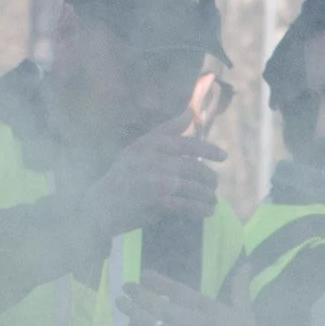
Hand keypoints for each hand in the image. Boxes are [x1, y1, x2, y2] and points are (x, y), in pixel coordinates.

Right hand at [97, 117, 225, 245]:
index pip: (186, 144)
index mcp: (150, 144)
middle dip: (209, 178)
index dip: (208, 149)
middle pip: (194, 167)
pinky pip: (188, 204)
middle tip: (214, 185)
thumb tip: (189, 114)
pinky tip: (207, 212)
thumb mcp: (139, 147)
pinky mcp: (157, 201)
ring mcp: (156, 180)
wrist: (100, 204)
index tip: (224, 156)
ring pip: (194, 187)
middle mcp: (154, 160)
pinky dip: (200, 209)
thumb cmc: (124, 176)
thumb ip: (166, 131)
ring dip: (207, 196)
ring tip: (212, 201)